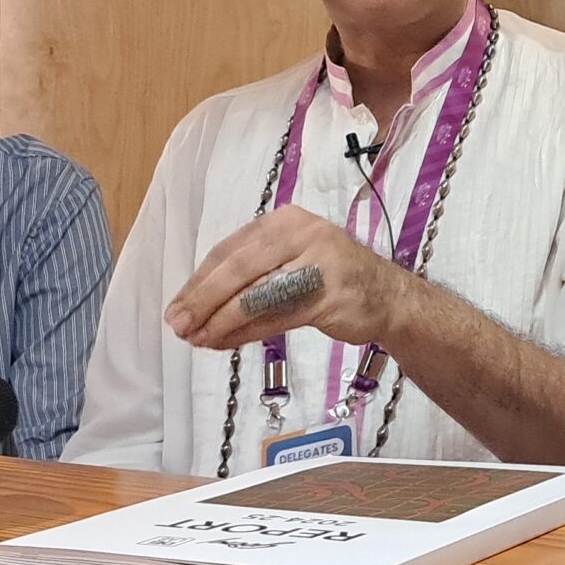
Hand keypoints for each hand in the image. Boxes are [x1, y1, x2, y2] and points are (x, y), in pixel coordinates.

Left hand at [166, 206, 412, 351]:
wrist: (388, 297)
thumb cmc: (331, 279)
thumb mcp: (288, 264)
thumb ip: (249, 278)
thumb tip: (195, 307)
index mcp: (284, 221)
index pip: (229, 250)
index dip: (199, 281)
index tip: (176, 307)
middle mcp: (300, 233)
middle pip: (239, 268)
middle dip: (204, 300)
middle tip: (179, 325)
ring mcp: (318, 263)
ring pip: (257, 294)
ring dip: (222, 321)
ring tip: (199, 340)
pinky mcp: (329, 295)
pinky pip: (278, 316)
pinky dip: (248, 332)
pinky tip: (227, 343)